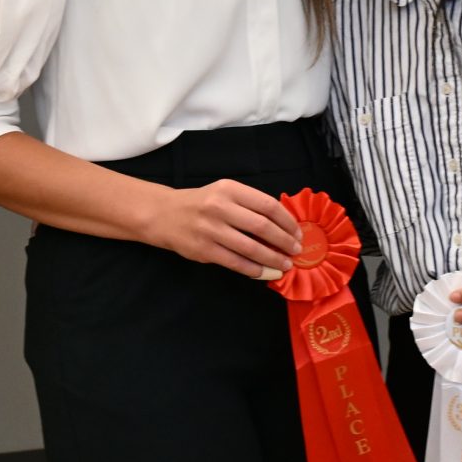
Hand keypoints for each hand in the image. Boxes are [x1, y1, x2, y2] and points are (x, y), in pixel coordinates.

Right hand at [145, 179, 301, 278]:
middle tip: (296, 250)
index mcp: (229, 189)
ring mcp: (210, 229)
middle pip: (262, 226)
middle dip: (284, 241)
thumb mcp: (224, 193)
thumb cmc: (201, 203)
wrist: (164, 214)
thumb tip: (283, 226)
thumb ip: (249, 204)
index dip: (287, 221)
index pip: (267, 205)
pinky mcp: (204, 250)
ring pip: (251, 248)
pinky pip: (236, 263)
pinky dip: (255, 270)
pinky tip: (266, 272)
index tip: (297, 232)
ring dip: (273, 259)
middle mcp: (219, 207)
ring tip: (285, 264)